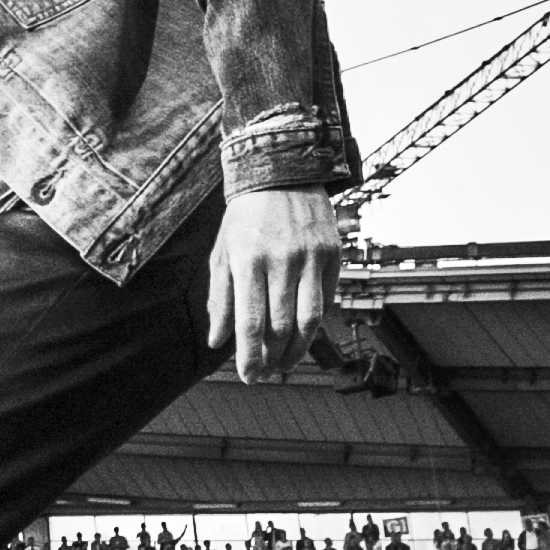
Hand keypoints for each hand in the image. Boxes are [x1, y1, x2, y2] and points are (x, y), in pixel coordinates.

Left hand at [207, 187, 340, 383]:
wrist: (282, 173)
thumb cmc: (245, 217)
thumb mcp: (223, 252)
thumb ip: (220, 298)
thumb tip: (217, 341)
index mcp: (247, 260)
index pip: (249, 321)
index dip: (249, 355)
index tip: (249, 376)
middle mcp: (281, 260)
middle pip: (281, 326)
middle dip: (272, 357)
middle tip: (266, 372)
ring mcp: (310, 257)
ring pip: (309, 320)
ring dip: (298, 350)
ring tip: (285, 363)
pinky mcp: (332, 254)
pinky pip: (326, 299)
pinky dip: (314, 323)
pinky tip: (302, 334)